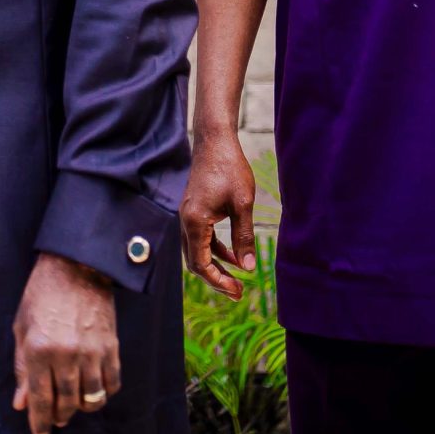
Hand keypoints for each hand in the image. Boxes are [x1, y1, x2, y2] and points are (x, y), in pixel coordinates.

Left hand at [11, 252, 119, 433]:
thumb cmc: (42, 293)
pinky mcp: (112, 346)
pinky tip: (94, 389)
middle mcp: (66, 354)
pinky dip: (104, 392)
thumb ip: (22, 368)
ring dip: (81, 408)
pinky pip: (112, 383)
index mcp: (39, 349)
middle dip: (59, 416)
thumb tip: (21, 402)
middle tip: (55, 418)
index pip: (40, 398)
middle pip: (67, 403)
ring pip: (91, 398)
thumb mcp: (22, 327)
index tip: (39, 433)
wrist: (76, 265)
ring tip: (74, 405)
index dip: (39, 421)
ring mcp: (92, 352)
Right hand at [180, 123, 257, 298]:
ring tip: (237, 279)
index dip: (218, 281)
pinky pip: (200, 238)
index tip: (237, 291)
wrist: (214, 141)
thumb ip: (244, 236)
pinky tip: (233, 255)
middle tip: (238, 292)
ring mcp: (187, 214)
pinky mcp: (193, 209)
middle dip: (216, 279)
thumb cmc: (229, 168)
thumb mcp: (242, 204)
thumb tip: (248, 267)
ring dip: (215, 266)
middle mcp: (185, 220)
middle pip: (195, 261)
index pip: (200, 263)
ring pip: (196, 251)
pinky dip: (214, 251)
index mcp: (194, 221)